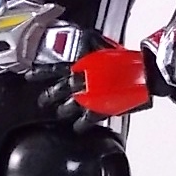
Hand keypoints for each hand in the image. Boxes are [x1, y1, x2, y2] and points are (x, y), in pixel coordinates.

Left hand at [37, 34, 151, 131]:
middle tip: (43, 102)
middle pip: (57, 91)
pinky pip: (85, 121)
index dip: (39, 73)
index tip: (29, 77)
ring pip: (68, 107)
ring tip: (61, 114)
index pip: (52, 68)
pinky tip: (78, 127)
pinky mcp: (100, 109)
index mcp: (81, 63)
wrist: (146, 72)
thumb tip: (82, 54)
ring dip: (62, 111)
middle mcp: (81, 80)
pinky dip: (80, 125)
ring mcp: (90, 96)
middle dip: (48, 98)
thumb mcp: (103, 48)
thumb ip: (88, 54)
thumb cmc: (128, 60)